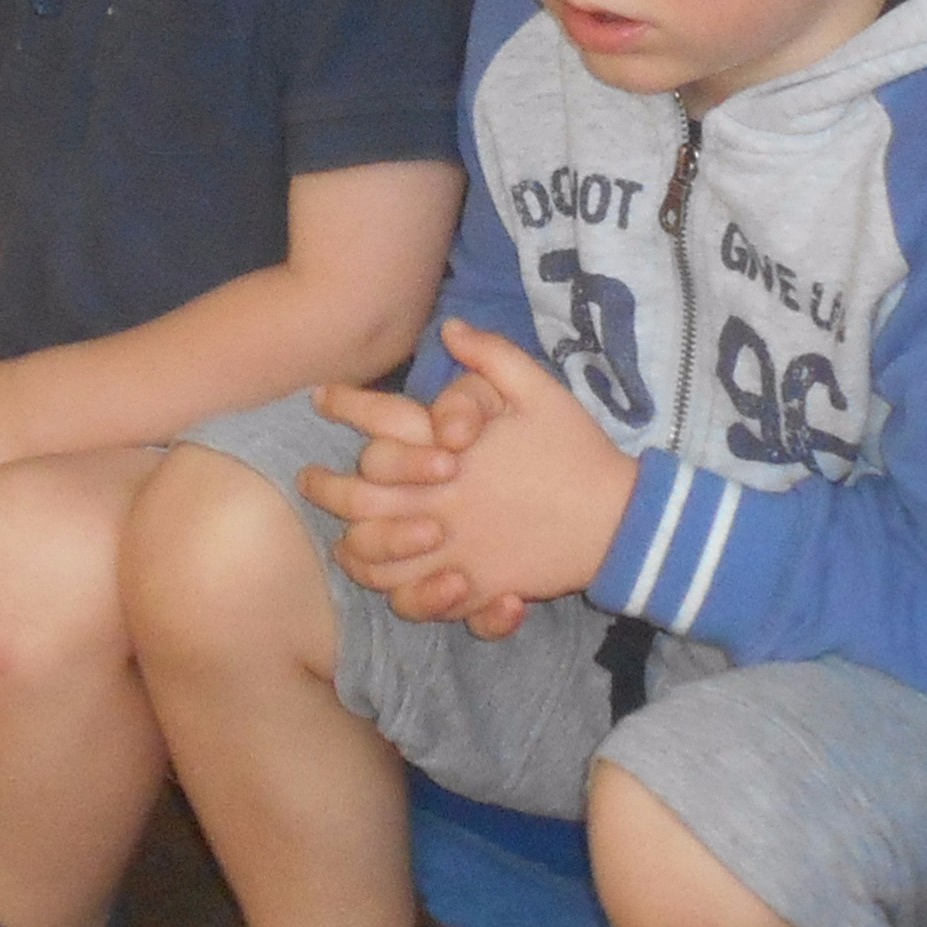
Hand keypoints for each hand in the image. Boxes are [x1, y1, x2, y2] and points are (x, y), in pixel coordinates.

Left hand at [300, 322, 633, 629]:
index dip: (345, 406)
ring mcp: (453, 549)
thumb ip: (492, 358)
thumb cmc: (576, 451)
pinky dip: (391, 589)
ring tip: (337, 534)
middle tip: (308, 479)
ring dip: (350, 543)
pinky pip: (413, 598)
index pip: (382, 426)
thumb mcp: (541, 391)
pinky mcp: (471, 588)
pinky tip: (381, 576)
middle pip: (360, 500)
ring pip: (376, 556)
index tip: (321, 398)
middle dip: (325, 487)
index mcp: (453, 452)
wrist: (618, 521)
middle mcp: (443, 502)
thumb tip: (450, 328)